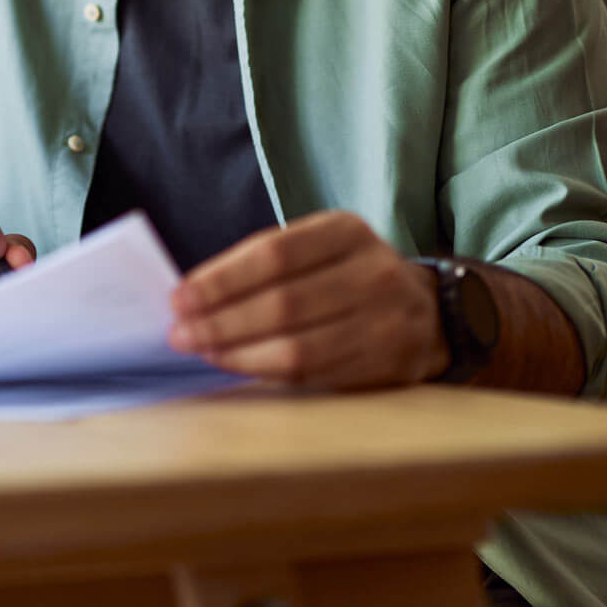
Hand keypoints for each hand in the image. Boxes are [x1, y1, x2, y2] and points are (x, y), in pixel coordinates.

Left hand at [166, 211, 449, 389]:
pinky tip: (237, 365)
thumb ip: (265, 262)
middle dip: (220, 320)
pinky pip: (314, 375)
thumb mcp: (320, 246)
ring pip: (296, 346)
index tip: (180, 297)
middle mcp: (373, 271)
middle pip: (282, 302)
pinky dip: (266, 372)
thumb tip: (193, 293)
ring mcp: (385, 320)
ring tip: (201, 350)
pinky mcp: (387, 364)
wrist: (425, 310)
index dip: (222, 279)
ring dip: (237, 352)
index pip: (274, 253)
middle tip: (180, 332)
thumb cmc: (348, 274)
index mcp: (347, 230)